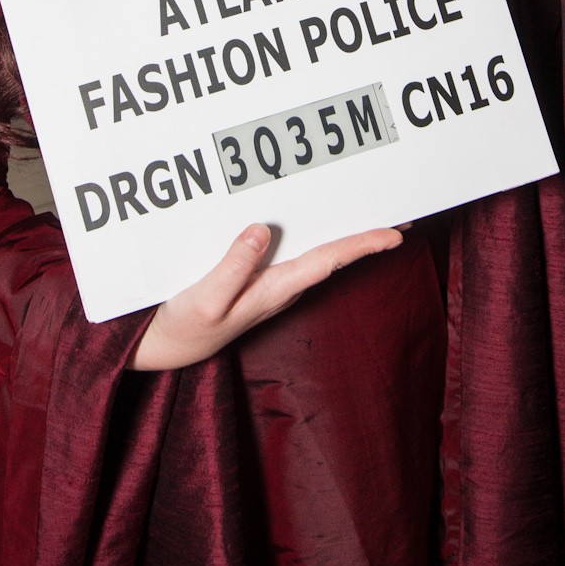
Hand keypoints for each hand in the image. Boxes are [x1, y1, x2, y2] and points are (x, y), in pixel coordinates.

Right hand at [129, 222, 402, 369]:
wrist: (163, 351)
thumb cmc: (184, 329)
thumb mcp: (205, 300)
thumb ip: (234, 266)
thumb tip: (261, 231)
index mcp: (274, 290)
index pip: (329, 262)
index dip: (362, 246)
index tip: (396, 234)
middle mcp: (280, 288)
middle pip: (333, 257)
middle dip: (365, 238)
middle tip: (401, 217)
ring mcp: (269, 286)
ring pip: (317, 255)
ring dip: (344, 236)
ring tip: (369, 214)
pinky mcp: (254, 281)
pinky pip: (294, 254)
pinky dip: (314, 236)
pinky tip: (315, 225)